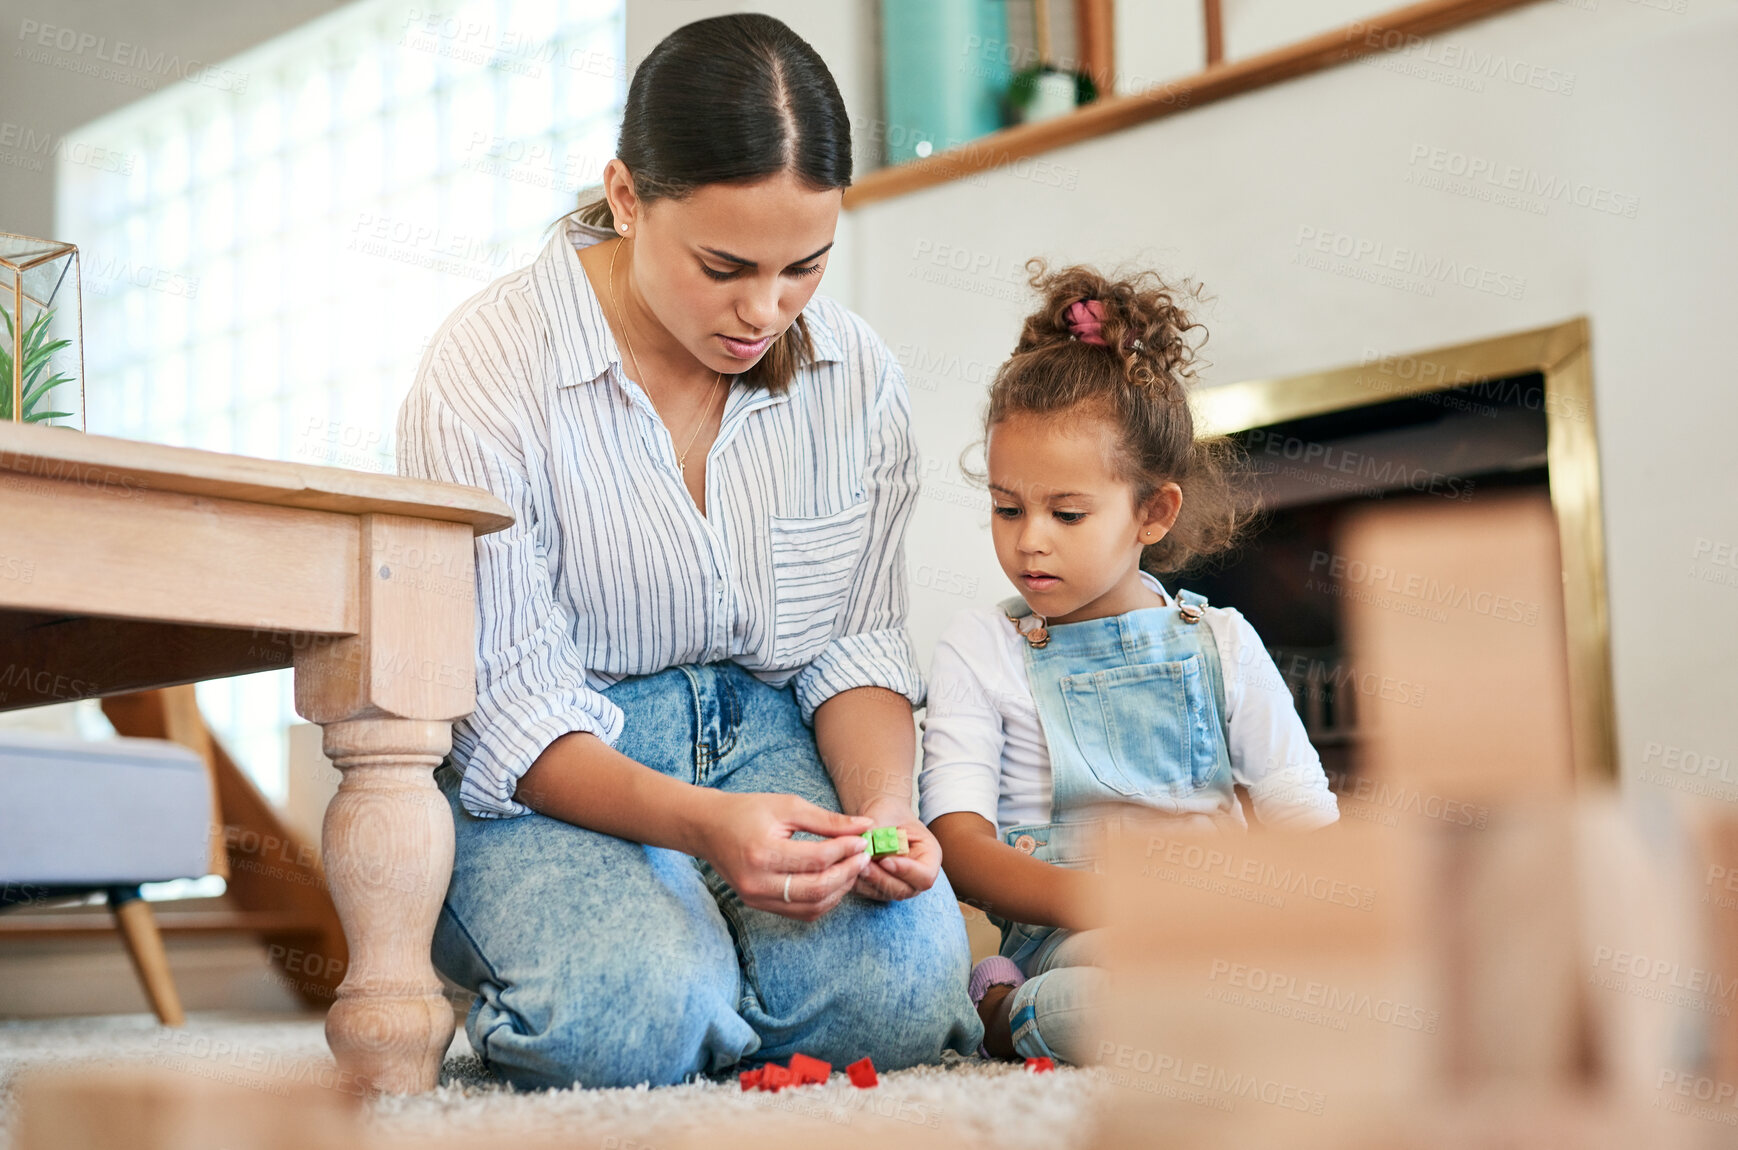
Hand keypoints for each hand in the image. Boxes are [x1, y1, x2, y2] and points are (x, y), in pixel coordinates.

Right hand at [694, 791, 874, 921]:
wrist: (708, 828)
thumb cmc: (746, 811)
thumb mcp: (787, 806)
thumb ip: (827, 820)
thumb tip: (864, 826)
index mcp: (762, 852)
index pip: (816, 859)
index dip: (846, 850)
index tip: (862, 839)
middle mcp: (758, 882)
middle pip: (817, 889)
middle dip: (848, 873)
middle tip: (863, 856)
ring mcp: (756, 898)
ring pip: (812, 906)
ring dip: (839, 889)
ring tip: (851, 868)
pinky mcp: (758, 905)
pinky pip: (800, 912)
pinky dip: (823, 900)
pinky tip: (833, 881)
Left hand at [850, 796, 940, 901]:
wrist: (880, 817)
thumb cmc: (888, 812)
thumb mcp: (887, 815)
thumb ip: (879, 830)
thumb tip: (865, 842)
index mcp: (930, 857)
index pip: (925, 877)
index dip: (906, 872)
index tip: (885, 860)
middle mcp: (916, 877)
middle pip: (903, 889)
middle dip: (880, 878)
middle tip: (862, 864)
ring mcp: (898, 885)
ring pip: (883, 893)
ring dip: (865, 880)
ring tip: (851, 862)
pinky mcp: (879, 889)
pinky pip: (867, 891)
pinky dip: (856, 881)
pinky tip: (845, 866)